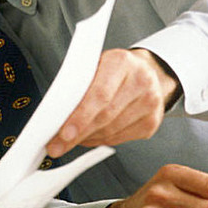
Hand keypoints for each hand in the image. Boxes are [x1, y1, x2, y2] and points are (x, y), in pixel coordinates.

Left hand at [47, 48, 178, 156]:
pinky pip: (118, 139)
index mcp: (122, 62)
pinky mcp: (152, 122)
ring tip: (70, 140)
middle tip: (57, 145)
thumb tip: (56, 112)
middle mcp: (141, 81)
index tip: (63, 133)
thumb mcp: (94, 66)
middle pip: (105, 116)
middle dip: (77, 134)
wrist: (145, 72)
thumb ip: (78, 85)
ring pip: (111, 131)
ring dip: (86, 138)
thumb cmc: (114, 70)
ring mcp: (150, 104)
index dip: (80, 117)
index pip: (99, 95)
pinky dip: (99, 141)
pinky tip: (89, 137)